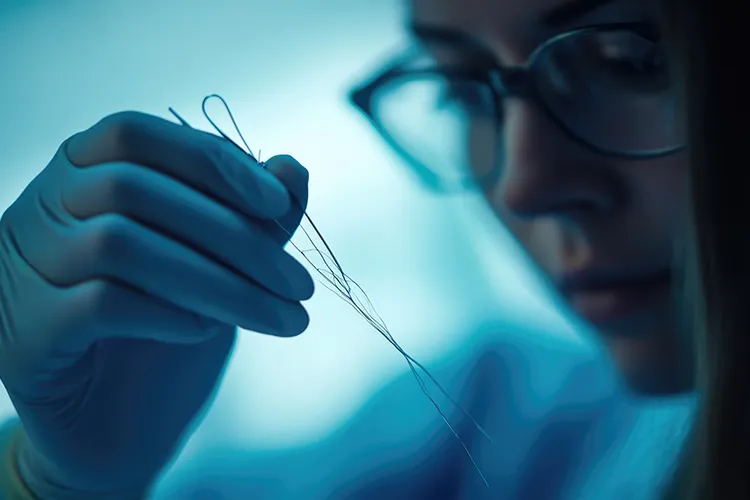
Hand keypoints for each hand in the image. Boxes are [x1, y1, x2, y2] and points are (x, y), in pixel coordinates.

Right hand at [0, 112, 313, 496]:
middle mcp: (40, 209)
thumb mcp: (218, 266)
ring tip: (277, 317)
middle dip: (236, 236)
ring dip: (219, 282)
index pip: (134, 134)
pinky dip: (166, 312)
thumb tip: (293, 168)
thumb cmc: (166, 333)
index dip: (211, 160)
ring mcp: (23, 269)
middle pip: (134, 189)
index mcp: (81, 175)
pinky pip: (96, 302)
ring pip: (119, 244)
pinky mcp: (25, 334)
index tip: (279, 203)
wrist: (115, 426)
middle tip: (299, 285)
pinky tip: (205, 330)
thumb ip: (250, 218)